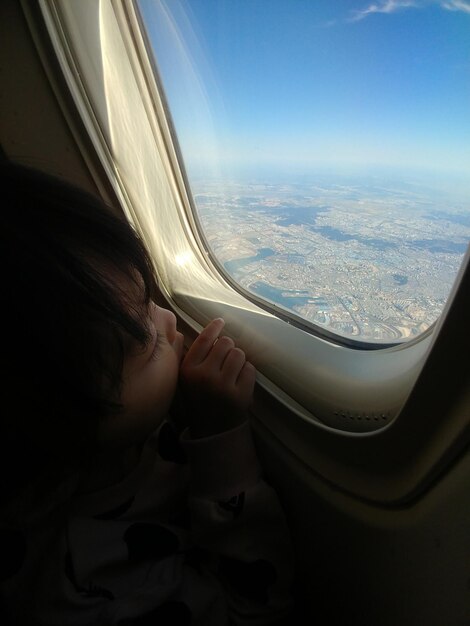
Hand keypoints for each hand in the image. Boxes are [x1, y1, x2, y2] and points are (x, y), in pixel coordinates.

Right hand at [179, 318, 255, 437]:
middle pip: (225, 343)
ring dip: (237, 359)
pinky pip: (250, 368)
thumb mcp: (185, 378)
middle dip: (227, 348)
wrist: (212, 431)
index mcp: (188, 370)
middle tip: (224, 361)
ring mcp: (223, 387)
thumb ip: (188, 355)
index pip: (205, 339)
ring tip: (231, 372)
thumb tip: (198, 330)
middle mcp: (205, 377)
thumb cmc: (199, 398)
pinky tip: (238, 382)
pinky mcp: (241, 395)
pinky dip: (246, 373)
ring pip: (239, 353)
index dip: (215, 327)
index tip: (221, 322)